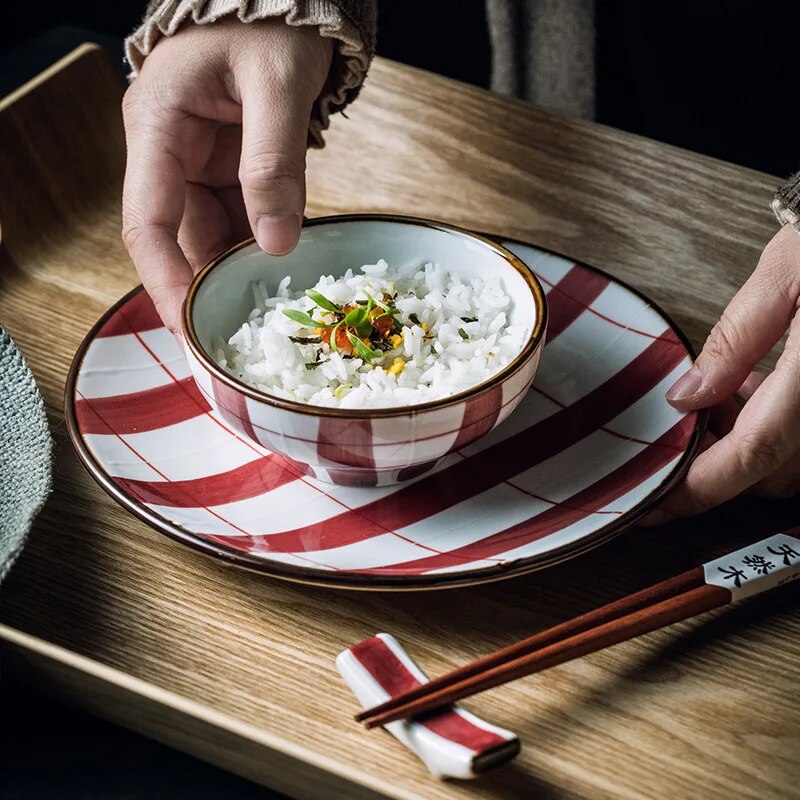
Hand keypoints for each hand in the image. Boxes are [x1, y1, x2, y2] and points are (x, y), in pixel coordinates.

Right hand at [121, 18, 331, 330]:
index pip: (148, 222)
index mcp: (158, 127)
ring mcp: (198, 166)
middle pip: (178, 240)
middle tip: (234, 342)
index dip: (164, 281)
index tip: (187, 329)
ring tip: (265, 319)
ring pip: (209, 238)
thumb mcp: (277, 85)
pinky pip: (238, 223)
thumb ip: (275, 163)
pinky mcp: (228, 172)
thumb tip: (275, 242)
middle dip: (204, 292)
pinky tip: (281, 277)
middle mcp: (169, 154)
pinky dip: (258, 251)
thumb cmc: (269, 20)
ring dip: (235, 276)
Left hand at [645, 224, 799, 523]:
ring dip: (746, 448)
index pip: (754, 452)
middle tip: (679, 427)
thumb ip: (736, 339)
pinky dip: (774, 430)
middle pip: (773, 473)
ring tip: (719, 398)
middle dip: (718, 463)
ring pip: (793, 464)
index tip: (657, 501)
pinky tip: (756, 390)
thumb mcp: (787, 271)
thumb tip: (687, 397)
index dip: (700, 486)